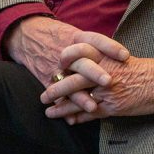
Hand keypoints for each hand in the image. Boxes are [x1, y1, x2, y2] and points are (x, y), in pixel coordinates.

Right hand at [5, 16, 128, 112]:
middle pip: (82, 61)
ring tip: (93, 107)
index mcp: (76, 38)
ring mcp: (56, 68)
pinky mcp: (47, 79)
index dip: (110, 47)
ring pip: (69, 83)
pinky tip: (72, 119)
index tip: (125, 55)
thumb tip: (121, 56)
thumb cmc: (58, 35)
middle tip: (109, 81)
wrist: (27, 34)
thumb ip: (94, 45)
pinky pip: (56, 95)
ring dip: (81, 97)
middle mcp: (67, 53)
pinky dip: (63, 108)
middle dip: (95, 72)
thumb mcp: (75, 33)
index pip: (95, 39)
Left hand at [40, 50, 153, 123]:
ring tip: (49, 113)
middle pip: (73, 79)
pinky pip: (91, 114)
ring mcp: (108, 91)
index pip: (79, 52)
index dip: (66, 58)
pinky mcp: (113, 107)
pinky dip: (79, 118)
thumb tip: (85, 62)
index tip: (56, 65)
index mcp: (105, 56)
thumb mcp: (121, 57)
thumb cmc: (144, 69)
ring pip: (78, 99)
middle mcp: (104, 72)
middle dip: (56, 89)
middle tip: (43, 96)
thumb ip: (103, 58)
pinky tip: (69, 121)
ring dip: (62, 107)